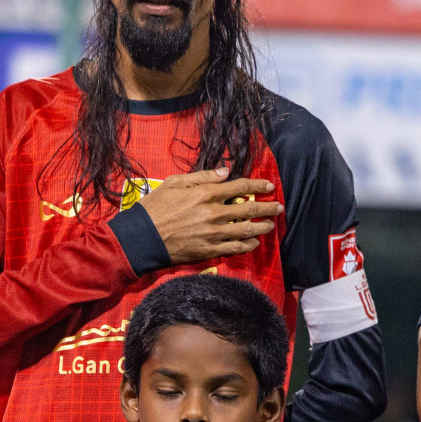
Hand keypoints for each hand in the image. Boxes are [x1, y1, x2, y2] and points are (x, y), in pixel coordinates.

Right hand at [136, 168, 282, 264]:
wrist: (141, 237)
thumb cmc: (155, 207)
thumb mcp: (174, 183)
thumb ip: (201, 177)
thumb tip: (225, 172)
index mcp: (204, 194)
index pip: (239, 186)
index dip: (258, 185)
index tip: (269, 185)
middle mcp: (213, 213)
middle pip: (249, 209)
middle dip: (268, 207)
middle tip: (279, 206)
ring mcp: (213, 233)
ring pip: (247, 230)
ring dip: (263, 226)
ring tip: (271, 224)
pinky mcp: (209, 250)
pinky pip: (235, 248)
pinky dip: (248, 245)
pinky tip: (254, 241)